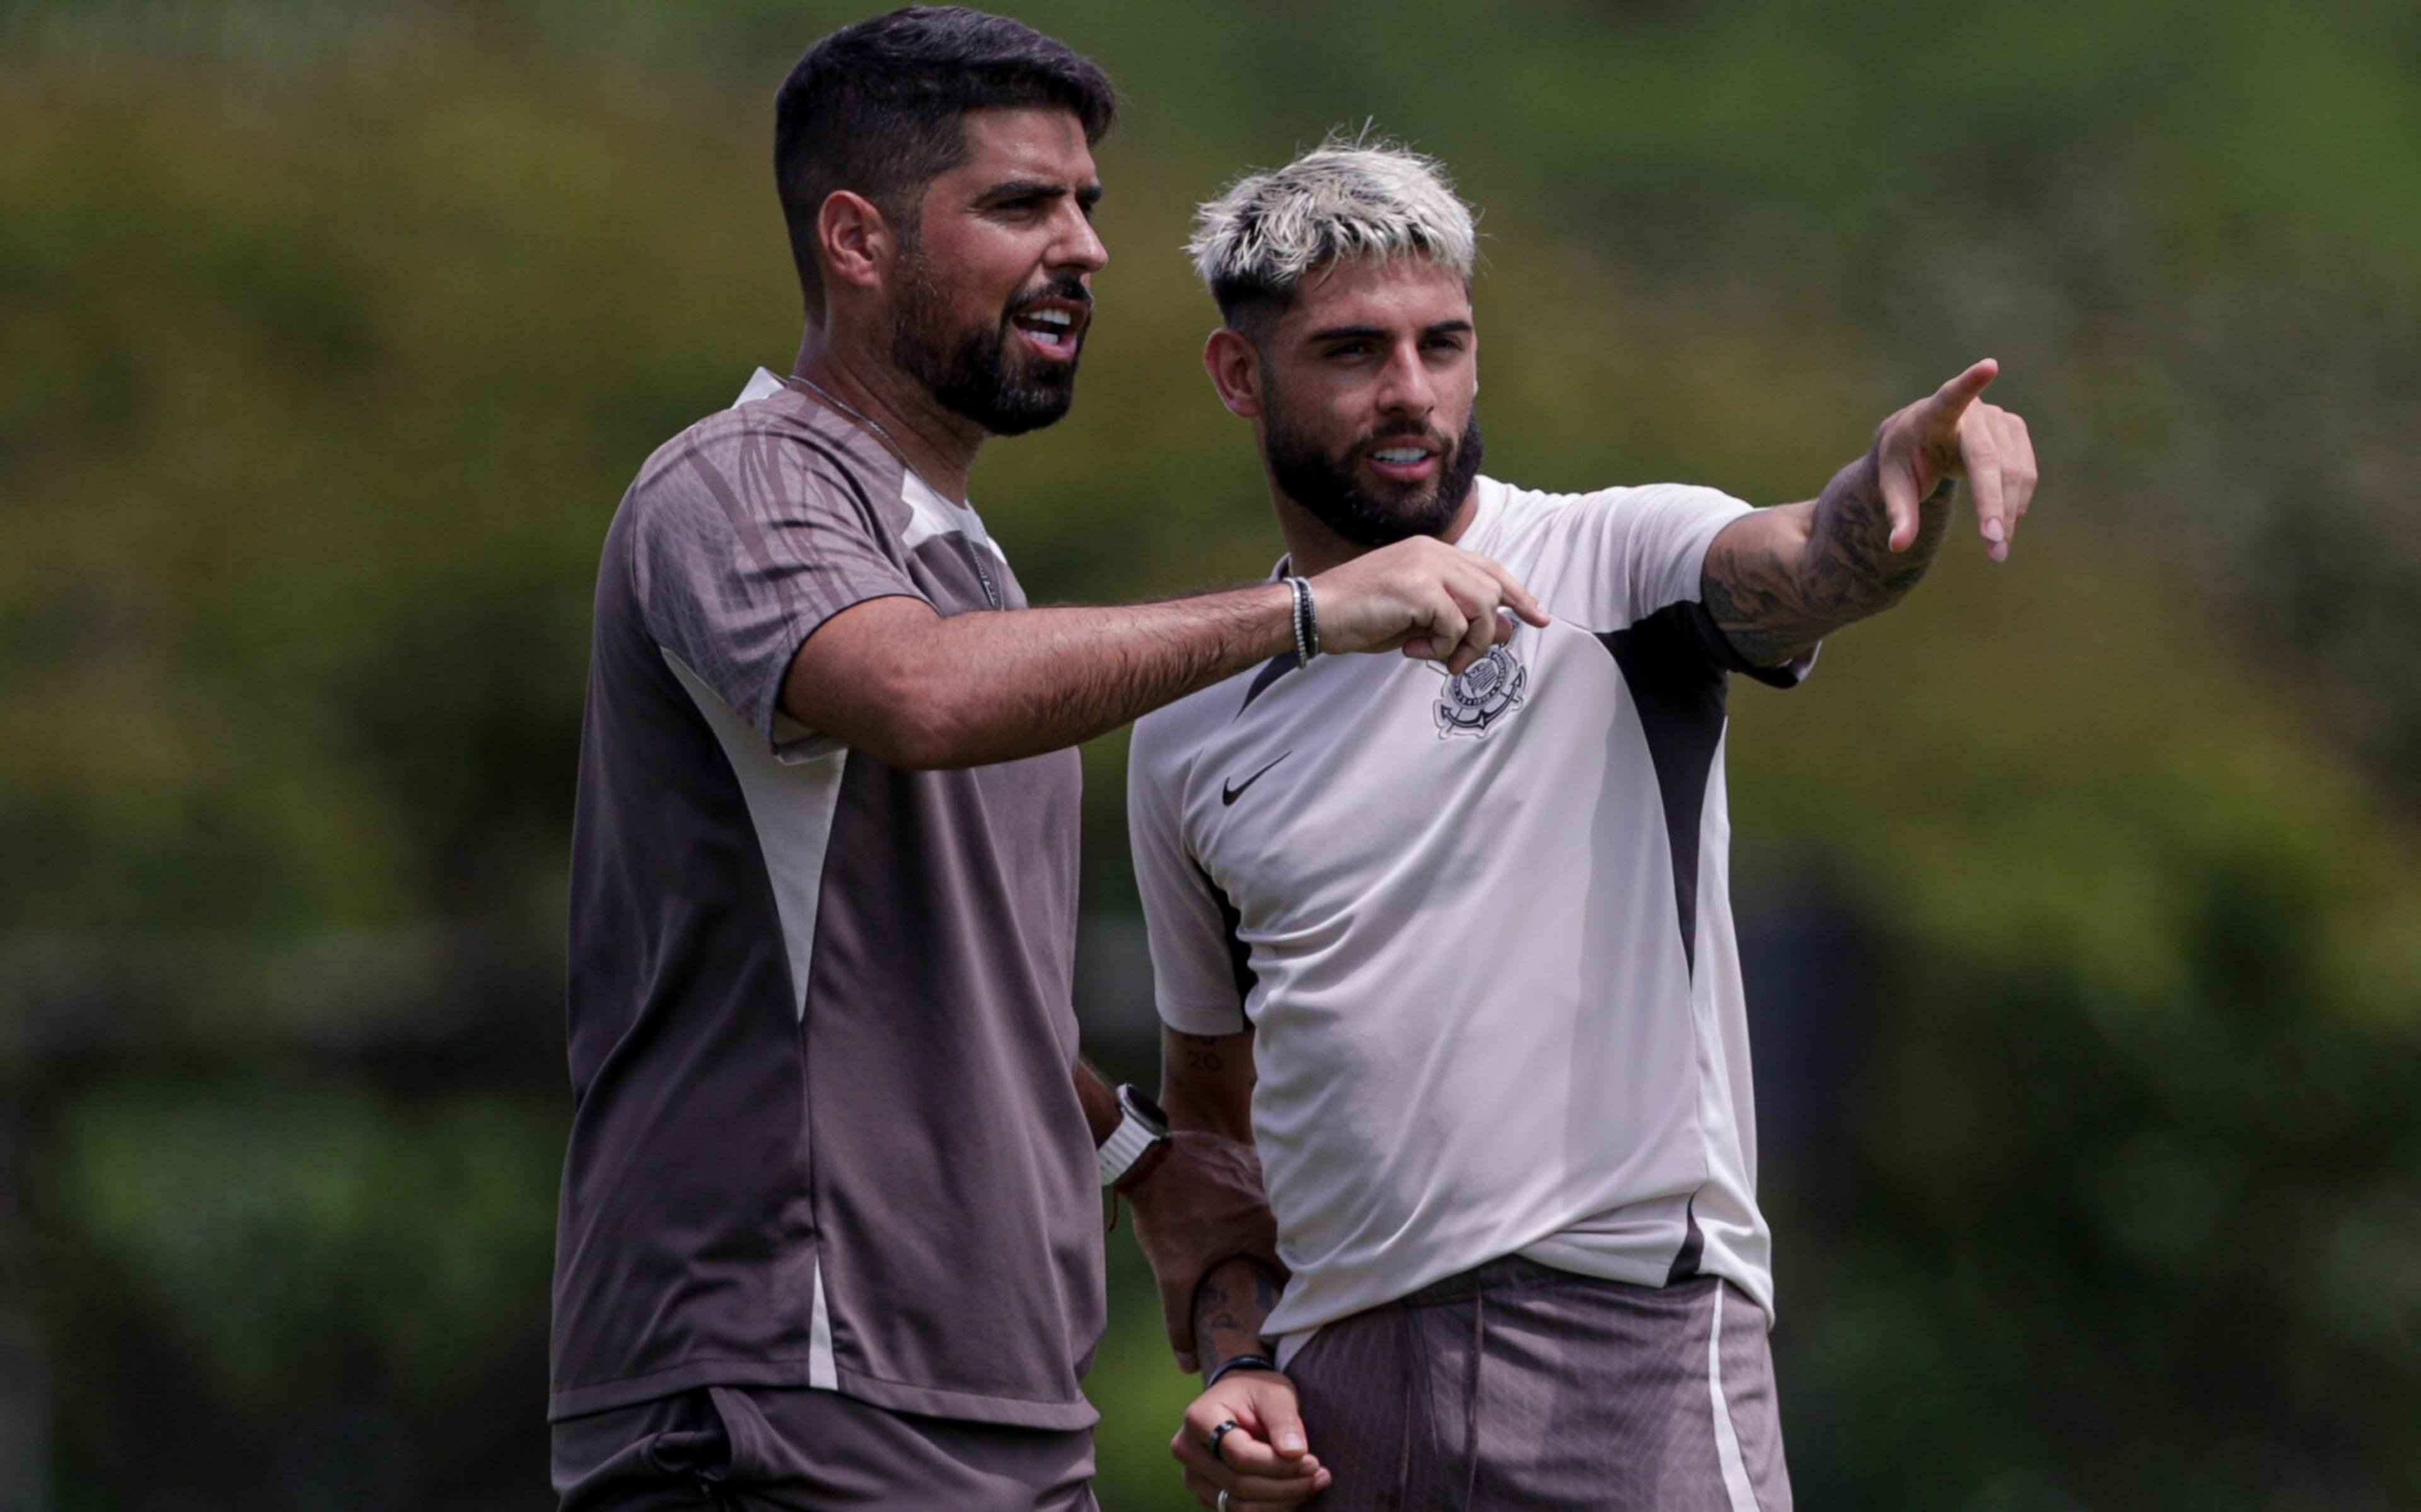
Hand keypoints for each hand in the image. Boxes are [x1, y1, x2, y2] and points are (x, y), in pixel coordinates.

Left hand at [1121, 1130, 1287, 1373]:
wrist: (1147, 1160)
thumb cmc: (1165, 1216)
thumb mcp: (1172, 1274)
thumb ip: (1181, 1323)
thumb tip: (1188, 1366)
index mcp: (1265, 1229)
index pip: (1294, 1268)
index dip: (1291, 1290)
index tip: (1284, 1305)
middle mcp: (1274, 1198)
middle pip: (1290, 1236)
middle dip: (1282, 1258)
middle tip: (1267, 1275)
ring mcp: (1263, 1172)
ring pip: (1278, 1207)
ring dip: (1272, 1225)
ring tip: (1252, 1243)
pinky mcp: (1249, 1156)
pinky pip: (1263, 1182)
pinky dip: (1256, 1198)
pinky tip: (1238, 1209)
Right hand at [1172, 1369, 1330, 1509]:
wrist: (1239, 1398)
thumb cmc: (1258, 1392)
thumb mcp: (1275, 1395)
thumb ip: (1284, 1421)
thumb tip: (1296, 1454)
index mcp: (1199, 1418)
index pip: (1240, 1455)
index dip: (1279, 1465)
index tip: (1313, 1461)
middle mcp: (1187, 1449)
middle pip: (1238, 1485)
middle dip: (1285, 1486)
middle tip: (1320, 1476)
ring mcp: (1193, 1475)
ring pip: (1236, 1506)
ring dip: (1280, 1502)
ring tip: (1313, 1484)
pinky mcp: (1206, 1493)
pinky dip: (1270, 1508)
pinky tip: (1295, 1492)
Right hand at [1308, 537, 1550, 674]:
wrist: (1314, 612)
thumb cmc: (1359, 616)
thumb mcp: (1417, 620)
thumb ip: (1457, 619)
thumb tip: (1504, 629)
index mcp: (1432, 552)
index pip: (1490, 569)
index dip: (1518, 594)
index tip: (1539, 618)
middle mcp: (1433, 552)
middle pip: (1493, 588)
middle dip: (1488, 632)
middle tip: (1463, 661)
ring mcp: (1426, 566)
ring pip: (1482, 606)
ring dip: (1468, 643)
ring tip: (1441, 659)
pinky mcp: (1418, 587)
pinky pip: (1454, 625)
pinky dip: (1442, 647)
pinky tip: (1413, 651)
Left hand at [1872, 358, 2038, 561]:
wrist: (1921, 439)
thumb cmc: (1903, 459)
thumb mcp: (1893, 484)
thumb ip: (1897, 513)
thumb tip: (1898, 546)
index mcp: (1932, 414)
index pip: (1950, 396)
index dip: (1969, 382)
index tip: (1989, 365)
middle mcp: (1970, 412)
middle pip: (1987, 458)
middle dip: (1992, 502)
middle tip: (1993, 544)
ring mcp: (1997, 419)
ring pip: (2013, 469)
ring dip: (2009, 512)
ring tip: (1997, 550)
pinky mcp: (2015, 431)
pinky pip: (2025, 472)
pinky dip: (2017, 502)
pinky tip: (2005, 526)